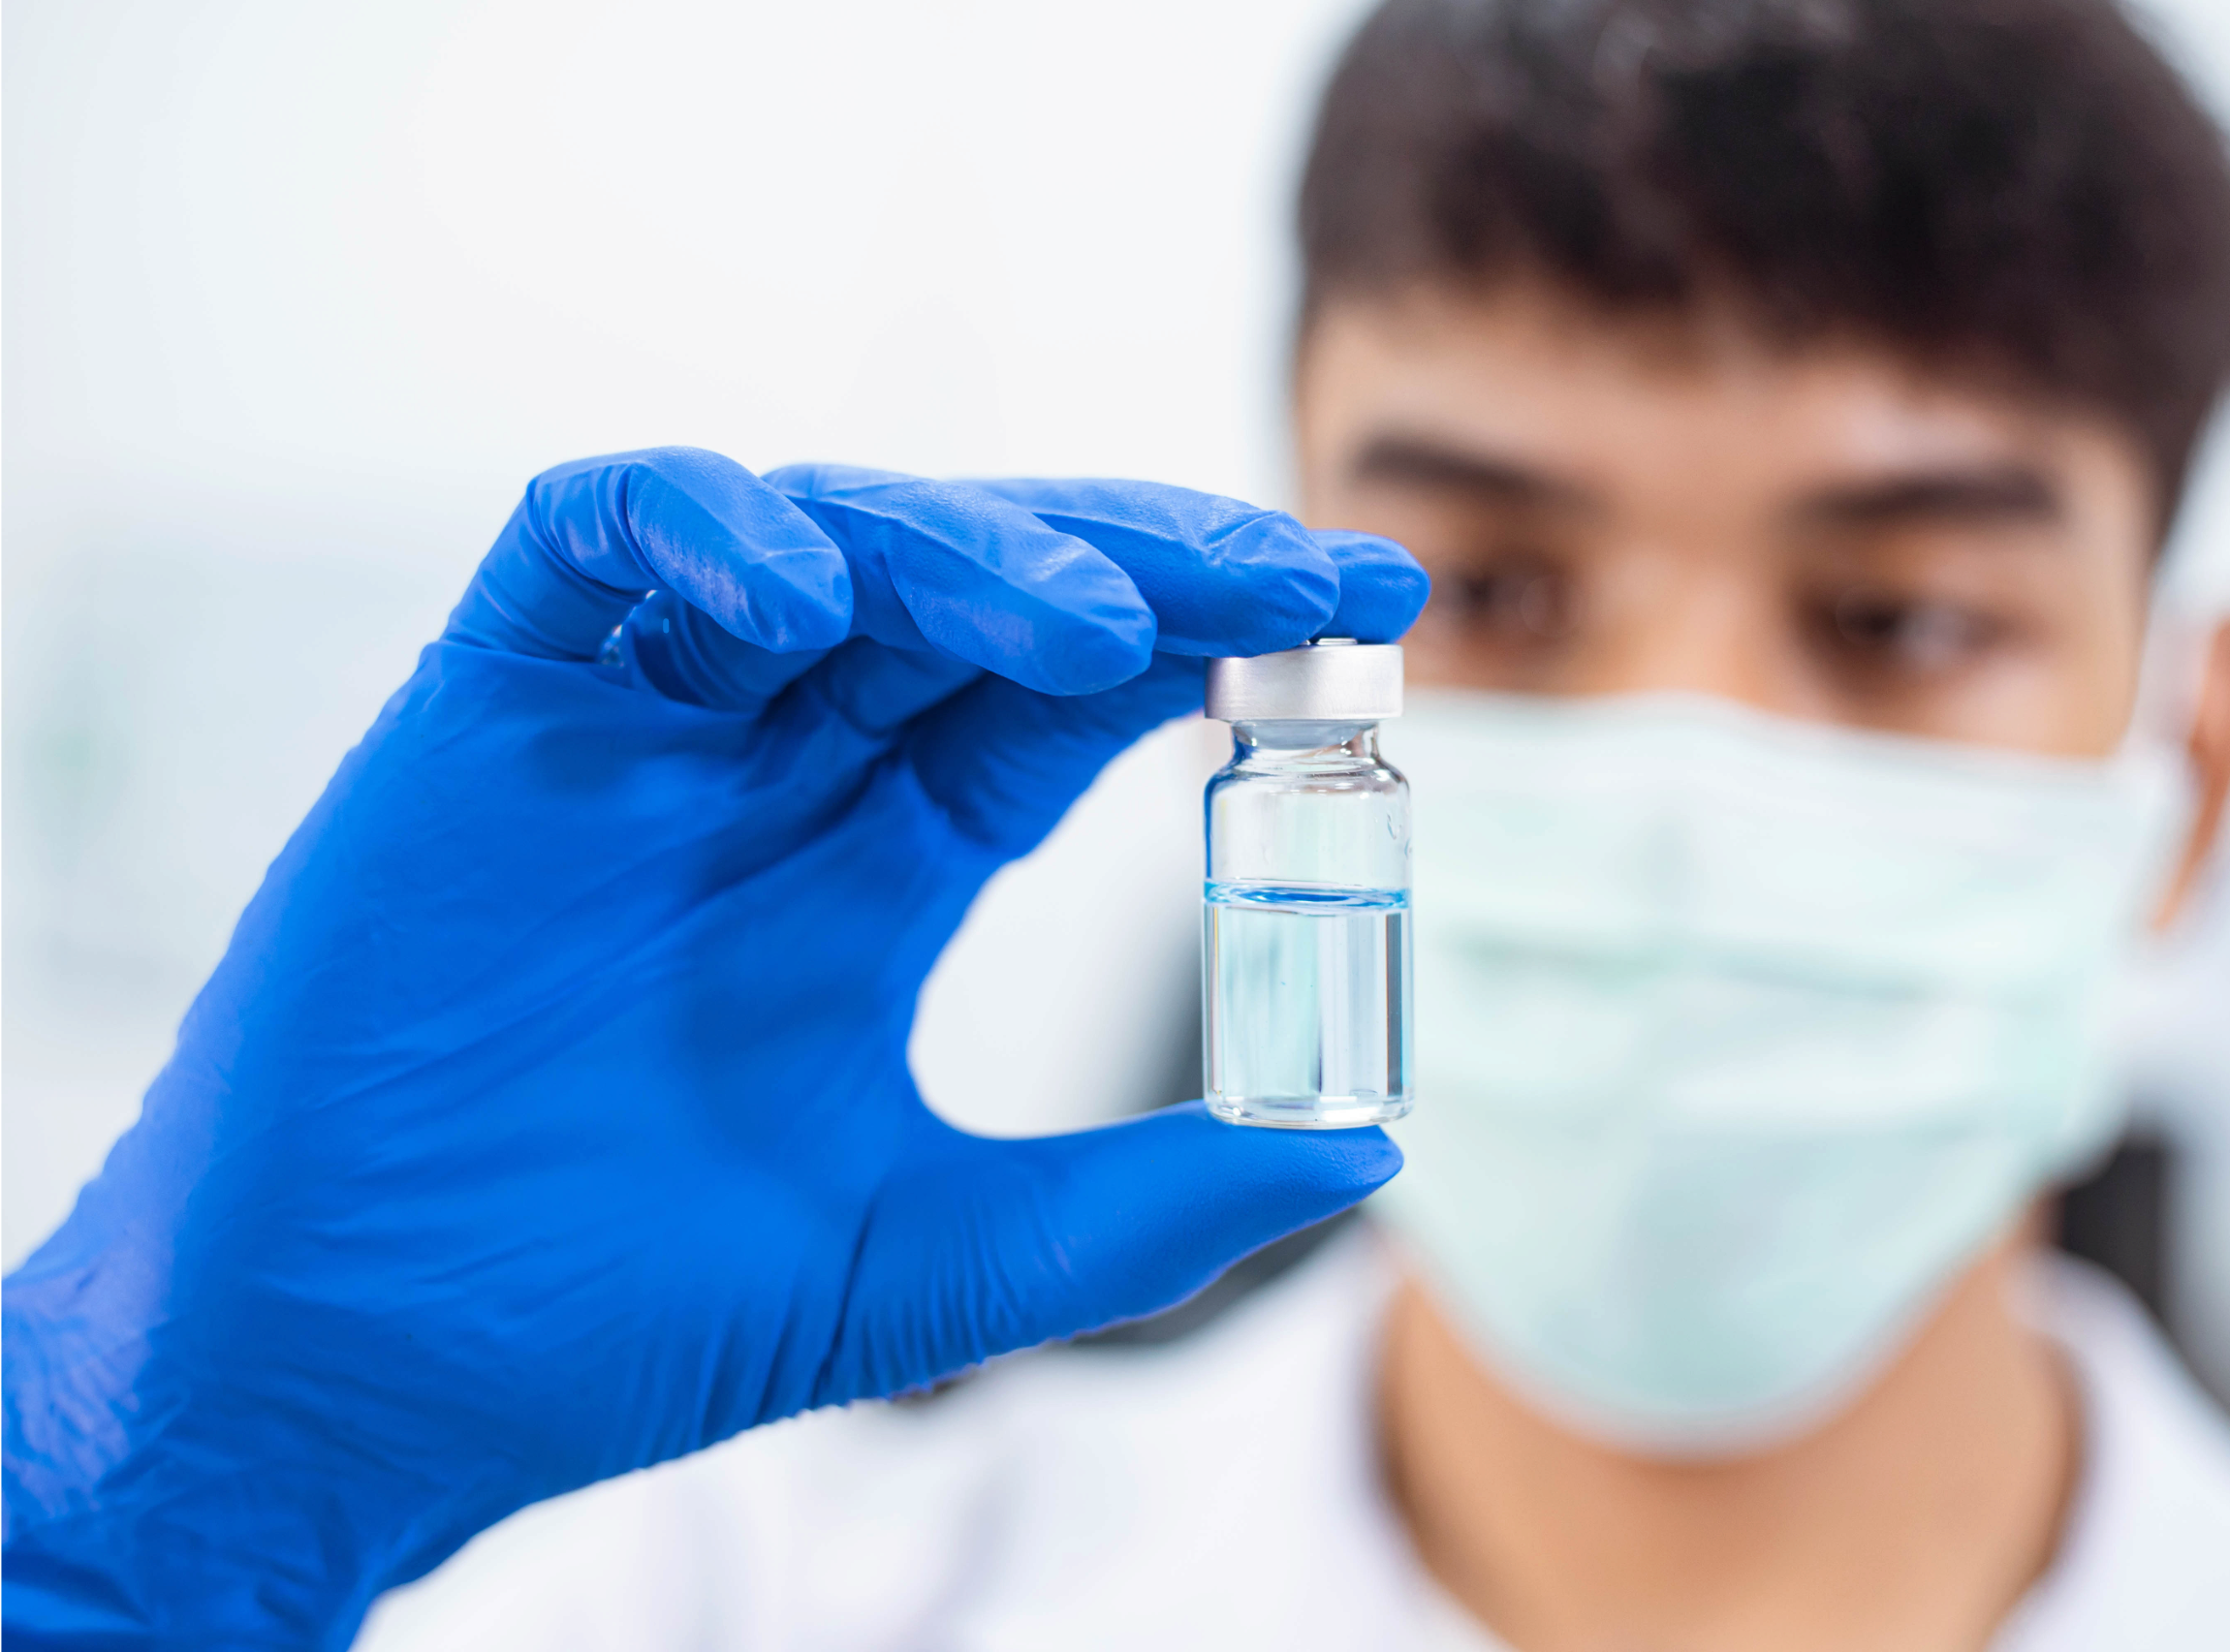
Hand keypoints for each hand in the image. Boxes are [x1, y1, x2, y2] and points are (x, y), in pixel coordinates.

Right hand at [2, 449, 1424, 1647]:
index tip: (1363, 611)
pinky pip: (592, 536)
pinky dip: (702, 533)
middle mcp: (773, 768)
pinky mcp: (486, 694)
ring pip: (824, 539)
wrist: (359, 1372)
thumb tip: (1372, 1155)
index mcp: (875, 866)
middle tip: (1287, 567)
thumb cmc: (614, 1320)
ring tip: (1088, 622)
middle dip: (1138, 561)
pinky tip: (806, 602)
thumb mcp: (928, 1259)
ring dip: (963, 549)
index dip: (1211, 638)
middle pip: (978, 588)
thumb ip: (1139, 1207)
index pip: (1069, 700)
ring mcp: (635, 720)